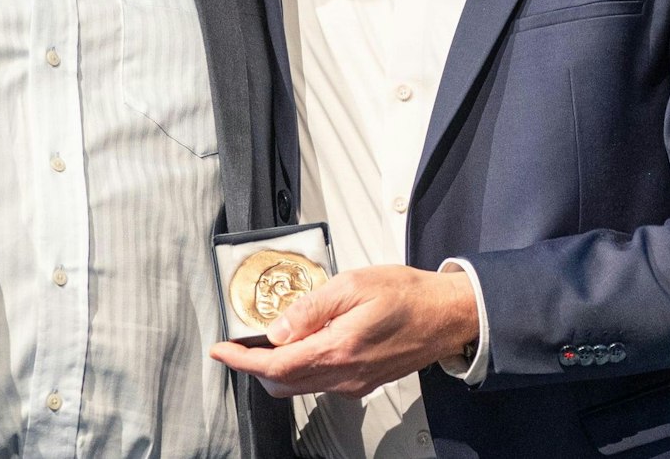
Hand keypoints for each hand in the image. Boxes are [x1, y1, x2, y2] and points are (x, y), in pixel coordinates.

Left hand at [209, 264, 478, 398]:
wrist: (447, 315)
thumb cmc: (408, 295)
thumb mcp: (354, 285)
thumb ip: (310, 308)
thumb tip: (276, 329)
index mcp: (337, 350)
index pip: (275, 367)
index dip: (242, 361)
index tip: (222, 352)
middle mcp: (344, 375)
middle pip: (282, 383)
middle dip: (255, 366)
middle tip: (242, 342)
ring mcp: (354, 383)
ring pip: (301, 385)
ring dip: (278, 368)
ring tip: (273, 338)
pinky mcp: (363, 383)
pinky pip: (322, 382)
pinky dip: (303, 367)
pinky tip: (306, 342)